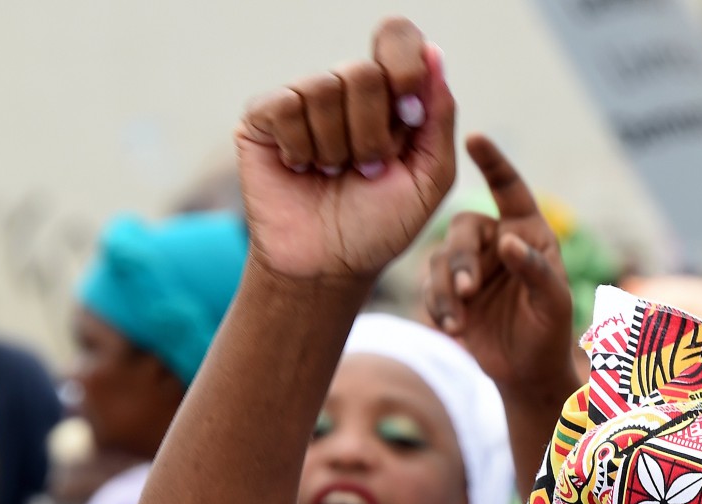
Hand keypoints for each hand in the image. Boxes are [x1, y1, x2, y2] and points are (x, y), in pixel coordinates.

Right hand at [237, 18, 455, 279]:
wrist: (330, 267)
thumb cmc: (380, 226)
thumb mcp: (429, 179)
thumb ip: (439, 118)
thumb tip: (434, 53)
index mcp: (389, 97)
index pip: (396, 39)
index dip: (403, 66)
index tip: (408, 114)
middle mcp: (346, 91)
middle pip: (363, 72)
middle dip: (372, 134)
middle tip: (367, 169)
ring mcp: (303, 100)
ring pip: (323, 88)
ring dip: (336, 148)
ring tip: (332, 174)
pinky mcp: (262, 117)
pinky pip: (285, 105)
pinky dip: (300, 145)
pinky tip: (300, 168)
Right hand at [423, 135, 575, 401]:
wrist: (527, 373)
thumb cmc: (550, 333)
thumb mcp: (554, 303)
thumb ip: (536, 270)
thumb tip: (509, 241)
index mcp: (528, 231)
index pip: (509, 189)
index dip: (493, 163)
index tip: (473, 138)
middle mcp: (496, 240)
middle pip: (463, 229)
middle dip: (461, 259)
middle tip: (467, 290)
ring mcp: (469, 265)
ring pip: (440, 259)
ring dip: (445, 290)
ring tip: (457, 322)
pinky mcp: (449, 291)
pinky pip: (430, 287)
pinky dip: (437, 307)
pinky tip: (452, 329)